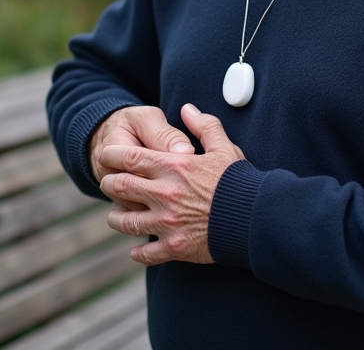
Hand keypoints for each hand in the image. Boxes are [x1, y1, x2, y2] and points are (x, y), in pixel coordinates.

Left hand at [99, 103, 244, 265]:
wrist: (257, 220)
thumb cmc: (240, 182)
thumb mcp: (224, 148)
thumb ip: (204, 126)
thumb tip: (187, 109)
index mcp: (174, 167)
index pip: (128, 157)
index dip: (111, 155)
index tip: (106, 155)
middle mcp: (164, 195)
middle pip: (118, 187)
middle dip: (108, 183)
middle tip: (109, 183)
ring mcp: (167, 223)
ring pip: (125, 222)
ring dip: (116, 218)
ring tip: (116, 216)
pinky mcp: (175, 248)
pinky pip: (145, 253)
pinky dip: (138, 252)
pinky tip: (137, 248)